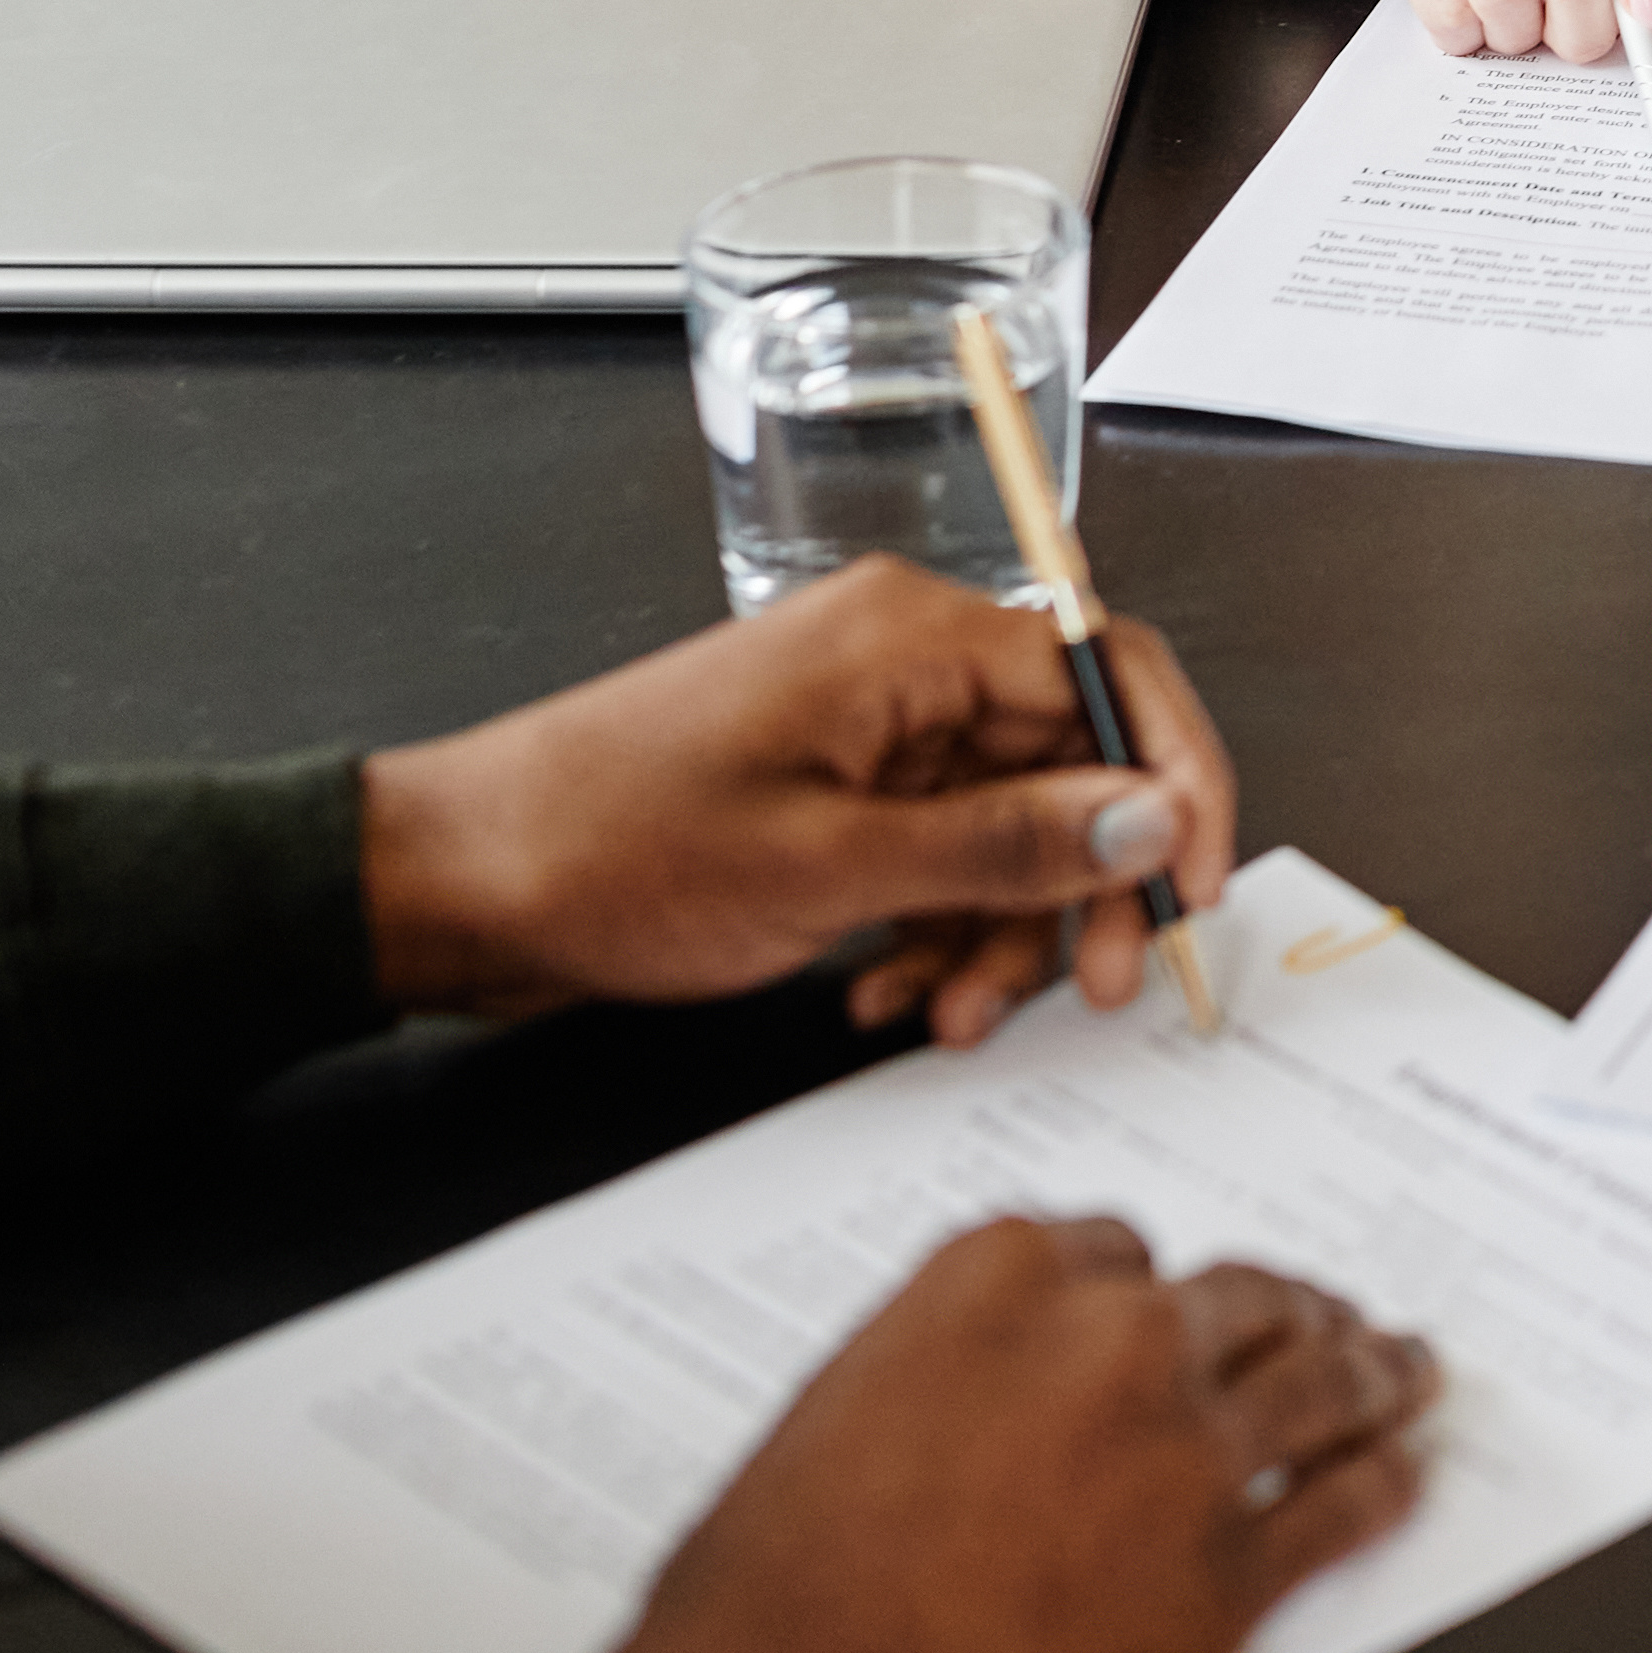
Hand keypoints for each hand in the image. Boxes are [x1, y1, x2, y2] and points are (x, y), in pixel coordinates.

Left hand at [360, 554, 1239, 1045]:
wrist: (458, 885)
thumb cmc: (607, 851)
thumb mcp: (831, 868)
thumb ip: (1007, 846)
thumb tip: (1150, 816)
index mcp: (908, 637)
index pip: (1107, 672)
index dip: (1176, 778)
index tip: (1193, 886)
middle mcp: (900, 663)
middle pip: (1067, 759)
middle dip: (1087, 884)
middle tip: (1101, 986)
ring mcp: (866, 728)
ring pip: (1009, 825)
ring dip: (1002, 932)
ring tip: (946, 1015)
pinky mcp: (835, 789)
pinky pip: (940, 854)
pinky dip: (935, 931)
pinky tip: (886, 995)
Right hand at [599, 1226, 1437, 1652]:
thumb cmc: (783, 1595)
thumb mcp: (849, 1410)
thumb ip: (964, 1367)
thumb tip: (1015, 1392)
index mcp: (998, 1279)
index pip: (1120, 1249)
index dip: (1156, 1292)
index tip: (1177, 1307)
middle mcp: (1109, 1340)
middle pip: (1240, 1300)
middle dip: (1287, 1314)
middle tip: (1326, 1321)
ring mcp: (1182, 1449)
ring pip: (1315, 1383)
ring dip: (1371, 1376)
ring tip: (1403, 1375)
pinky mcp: (1227, 1571)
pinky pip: (1338, 1506)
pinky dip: (1380, 1487)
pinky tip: (1398, 1479)